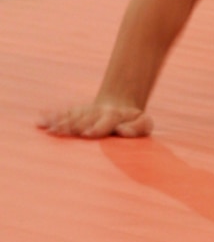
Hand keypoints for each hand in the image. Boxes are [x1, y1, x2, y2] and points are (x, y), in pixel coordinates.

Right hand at [38, 99, 152, 137]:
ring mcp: (86, 113)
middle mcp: (97, 113)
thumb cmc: (134, 122)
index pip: (107, 120)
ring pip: (72, 116)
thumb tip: (122, 130)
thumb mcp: (145, 123)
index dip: (99, 126)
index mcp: (115, 115)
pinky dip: (52, 118)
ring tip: (49, 128)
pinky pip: (63, 116)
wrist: (120, 108)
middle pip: (85, 117)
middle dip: (75, 124)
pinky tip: (40, 121)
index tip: (90, 133)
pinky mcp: (77, 115)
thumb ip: (139, 127)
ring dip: (61, 122)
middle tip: (62, 130)